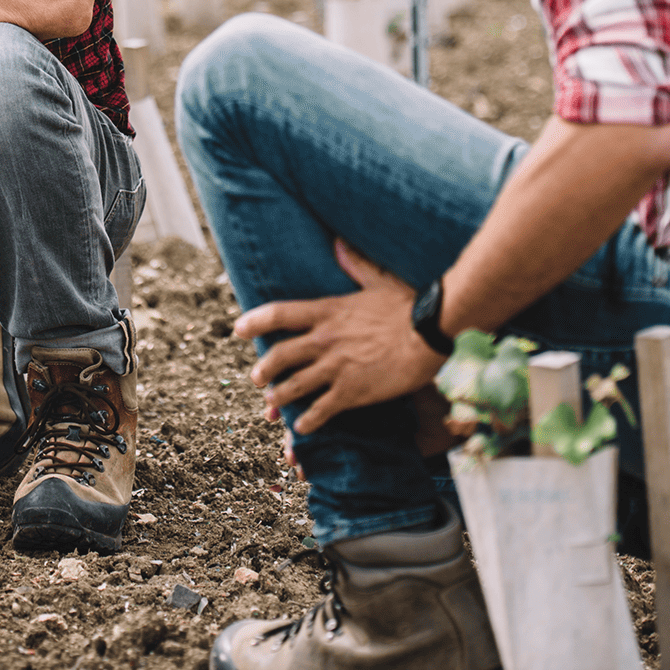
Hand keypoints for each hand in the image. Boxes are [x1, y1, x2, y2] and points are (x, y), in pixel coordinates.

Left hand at [234, 241, 445, 435]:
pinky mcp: (352, 391)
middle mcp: (325, 339)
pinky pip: (321, 410)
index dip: (254, 321)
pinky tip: (303, 426)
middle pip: (279, 355)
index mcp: (327, 311)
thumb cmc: (409, 305)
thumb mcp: (378, 280)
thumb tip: (339, 242)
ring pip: (294, 386)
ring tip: (272, 405)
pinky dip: (308, 421)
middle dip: (263, 369)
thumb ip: (355, 264)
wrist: (431, 332)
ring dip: (279, 398)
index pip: (279, 314)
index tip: (238, 329)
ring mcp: (336, 367)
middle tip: (257, 378)